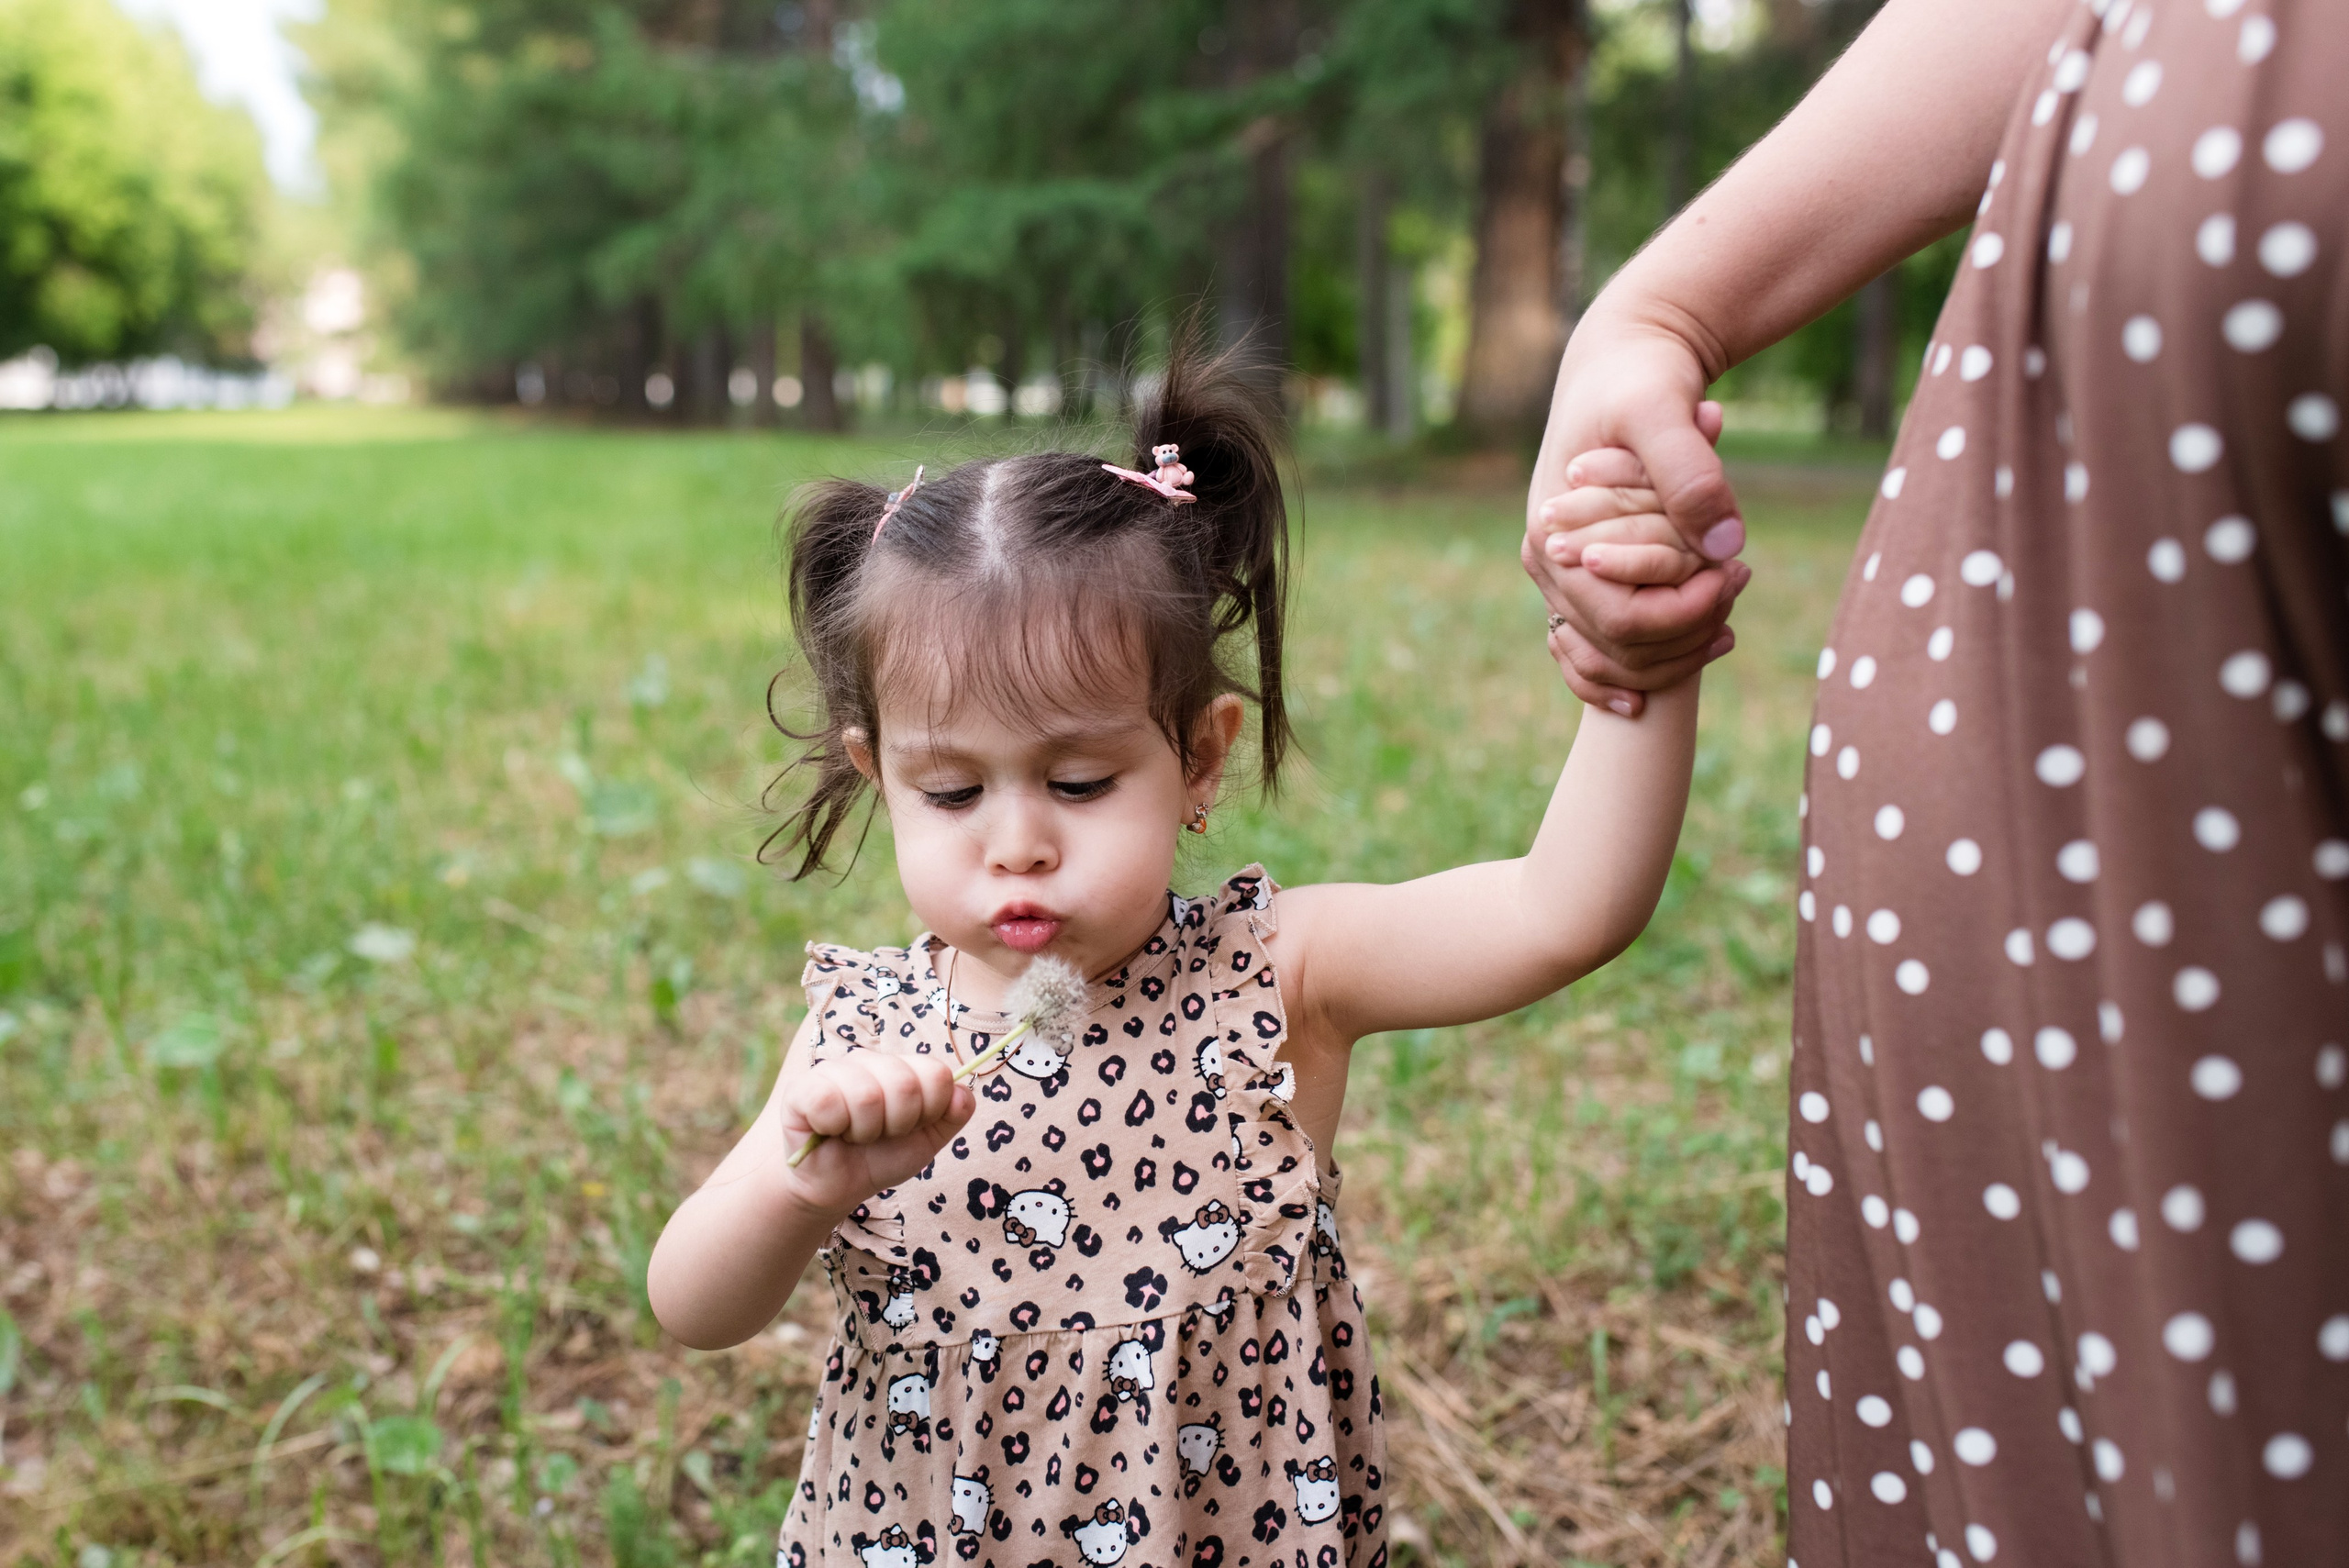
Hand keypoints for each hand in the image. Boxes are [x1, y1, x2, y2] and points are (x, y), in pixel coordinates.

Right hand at [773, 1052, 974, 1216]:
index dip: (929, 1111)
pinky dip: (833, 1127)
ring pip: (867, 1095)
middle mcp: (869, 1060)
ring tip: (852, 1136)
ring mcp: (834, 1070)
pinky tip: (829, 1131)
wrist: (836, 1187)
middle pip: (905, 1084)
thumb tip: (963, 1092)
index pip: (937, 1074)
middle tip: (879, 1135)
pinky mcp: (802, 1088)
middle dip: (898, 1125)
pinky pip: (827, 1101)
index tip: (911, 1128)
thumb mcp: (927, 1140)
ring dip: (865, 1131)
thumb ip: (952, 1115)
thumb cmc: (880, 1158)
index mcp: (902, 1067)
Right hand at [1524, 315, 1749, 714]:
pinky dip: (1647, 663)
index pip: (1620, 620)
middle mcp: (1548, 565)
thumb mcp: (1663, 410)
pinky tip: (1700, 647)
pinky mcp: (1584, 573)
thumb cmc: (1640, 377)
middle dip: (1687, 635)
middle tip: (1740, 580)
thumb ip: (1690, 473)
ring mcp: (1562, 573)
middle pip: (1618, 649)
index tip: (1735, 572)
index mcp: (1555, 537)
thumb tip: (1725, 546)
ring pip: (1614, 658)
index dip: (1684, 614)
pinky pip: (1602, 648)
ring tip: (1729, 616)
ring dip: (1676, 653)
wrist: (1623, 357)